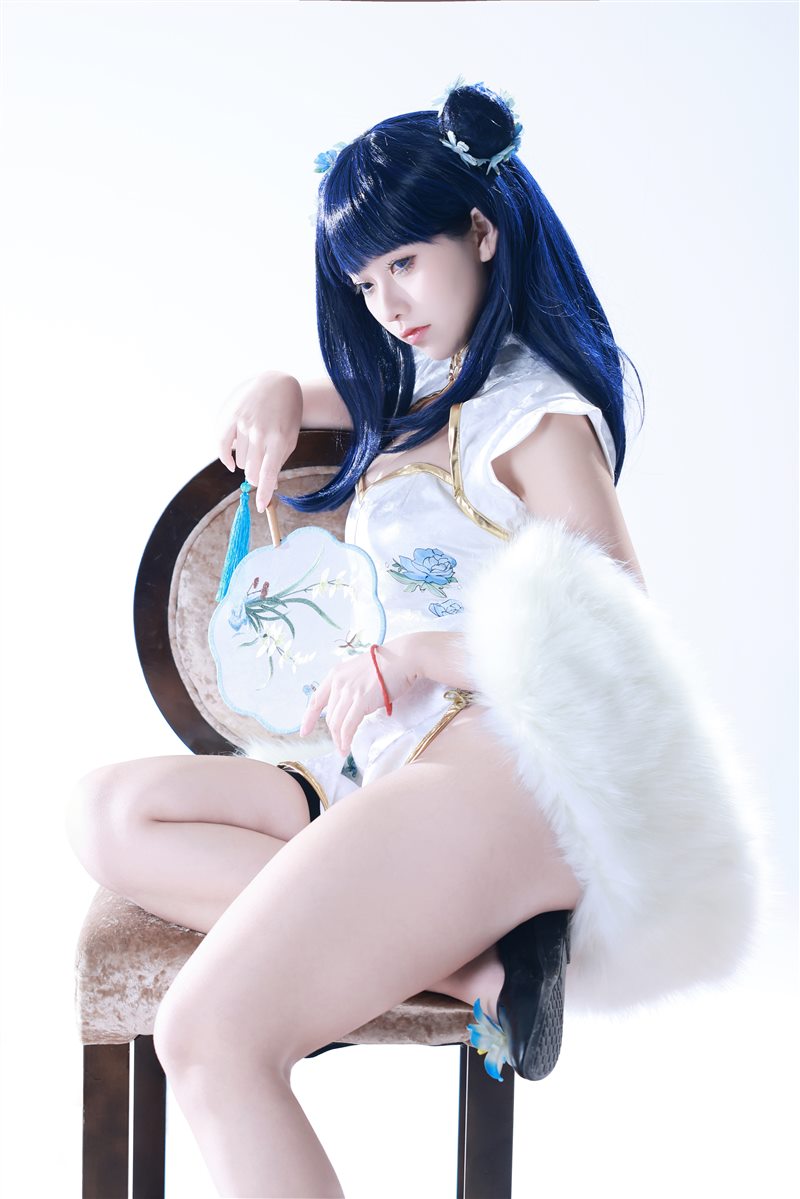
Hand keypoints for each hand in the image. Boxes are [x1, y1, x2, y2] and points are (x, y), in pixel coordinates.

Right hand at [216, 372, 302, 512]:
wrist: (277, 383)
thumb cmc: (286, 415)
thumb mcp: (289, 438)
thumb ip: (278, 462)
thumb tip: (270, 488)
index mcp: (279, 439)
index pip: (268, 474)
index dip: (264, 493)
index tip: (260, 507)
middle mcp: (260, 432)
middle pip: (251, 470)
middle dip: (254, 478)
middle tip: (257, 475)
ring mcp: (244, 424)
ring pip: (238, 460)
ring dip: (244, 462)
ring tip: (253, 450)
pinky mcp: (230, 416)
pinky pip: (221, 445)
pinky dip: (224, 458)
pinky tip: (229, 463)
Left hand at [298, 638, 418, 756]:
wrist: (403, 657)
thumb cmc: (388, 665)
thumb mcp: (360, 672)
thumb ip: (351, 687)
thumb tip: (352, 706)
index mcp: (336, 674)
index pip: (316, 700)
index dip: (308, 718)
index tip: (304, 731)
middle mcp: (339, 682)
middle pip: (329, 715)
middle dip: (333, 733)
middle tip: (339, 745)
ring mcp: (349, 691)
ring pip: (336, 722)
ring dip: (339, 740)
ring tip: (342, 751)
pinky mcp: (361, 700)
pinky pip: (348, 725)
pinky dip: (345, 739)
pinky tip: (345, 747)